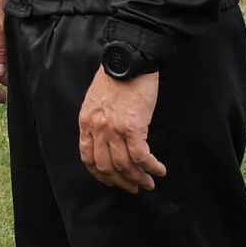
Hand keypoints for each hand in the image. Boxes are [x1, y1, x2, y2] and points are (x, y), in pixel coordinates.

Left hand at [78, 67, 164, 193]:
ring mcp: (114, 129)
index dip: (100, 174)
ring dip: (138, 178)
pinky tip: (159, 170)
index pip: (88, 158)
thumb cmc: (116, 75)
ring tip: (149, 183)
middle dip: (121, 182)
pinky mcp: (134, 127)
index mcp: (86, 122)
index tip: (111, 181)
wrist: (129, 58)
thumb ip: (97, 119)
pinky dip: (151, 167)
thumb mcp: (96, 98)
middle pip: (106, 167)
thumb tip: (106, 137)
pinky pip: (141, 156)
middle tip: (134, 187)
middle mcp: (98, 129)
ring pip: (124, 166)